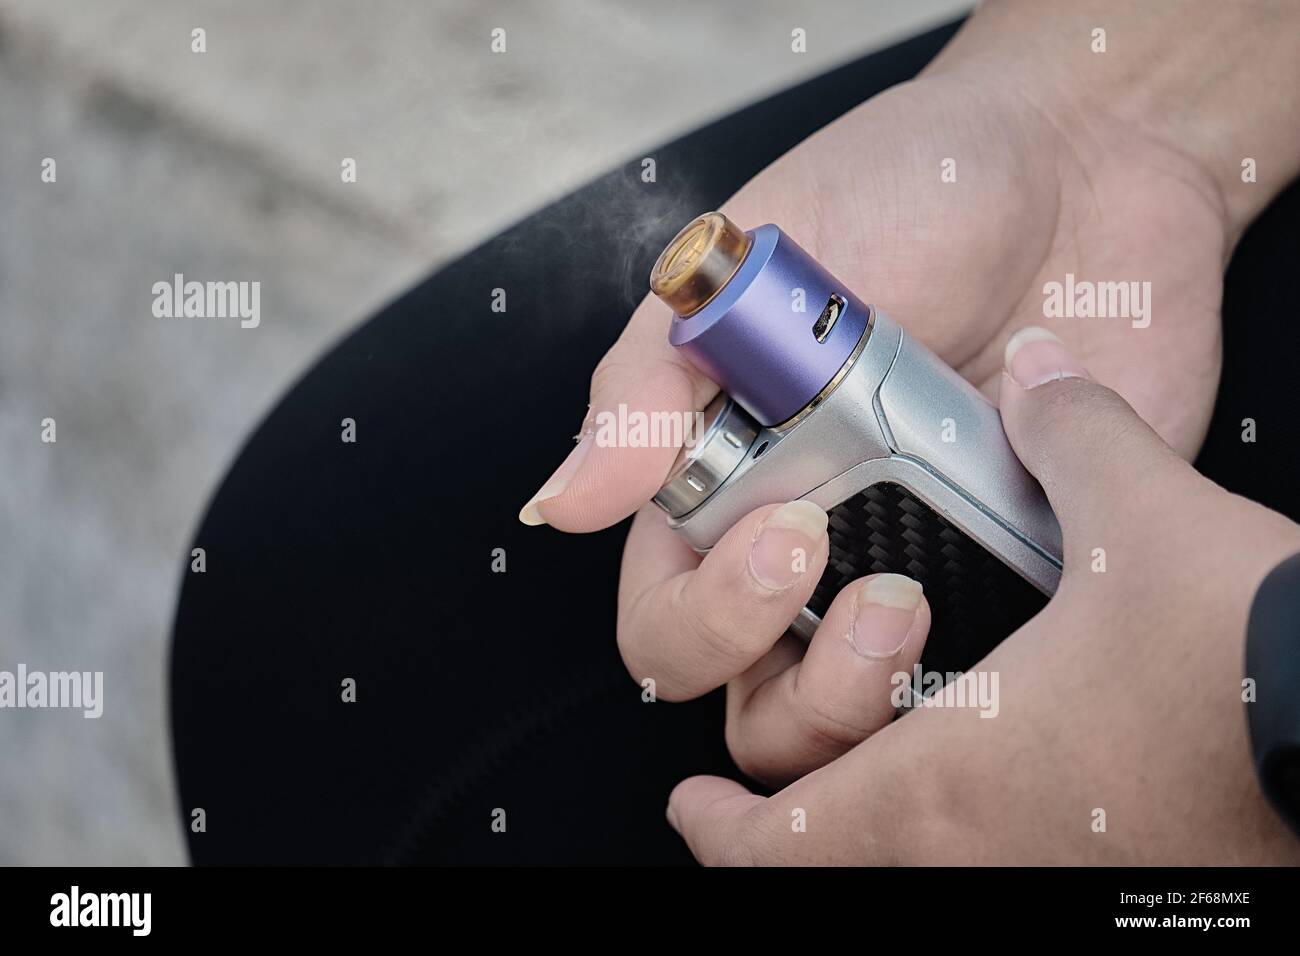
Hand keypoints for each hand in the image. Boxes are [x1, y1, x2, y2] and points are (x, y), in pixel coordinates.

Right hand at [520, 23, 1231, 780]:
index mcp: (729, 487)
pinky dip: (1004, 681)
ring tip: (920, 599)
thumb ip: (652, 387)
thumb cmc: (900, 193)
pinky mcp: (1024, 575)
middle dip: (801, 691)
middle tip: (867, 585)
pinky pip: (1000, 682)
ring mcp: (918, 570)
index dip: (708, 619)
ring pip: (869, 727)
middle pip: (764, 713)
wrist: (1082, 162)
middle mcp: (816, 551)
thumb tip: (561, 500)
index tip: (784, 532)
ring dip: (879, 702)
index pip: (671, 623)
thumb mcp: (752, 270)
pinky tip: (1027, 608)